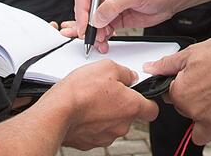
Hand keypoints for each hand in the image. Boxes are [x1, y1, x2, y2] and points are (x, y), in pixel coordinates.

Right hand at [39, 60, 158, 149]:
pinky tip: (83, 111)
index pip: (152, 110)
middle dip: (121, 104)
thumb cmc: (81, 91)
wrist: (57, 111)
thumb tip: (129, 77)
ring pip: (112, 123)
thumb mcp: (108, 67)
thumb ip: (125, 73)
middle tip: (106, 92)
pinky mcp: (91, 142)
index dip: (147, 101)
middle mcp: (122, 125)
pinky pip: (97, 131)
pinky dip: (92, 122)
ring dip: (106, 113)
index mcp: (132, 107)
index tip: (140, 95)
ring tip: (91, 100)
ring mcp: (106, 136)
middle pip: (129, 115)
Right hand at [65, 0, 179, 52]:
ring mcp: (111, 6)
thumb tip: (97, 18)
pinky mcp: (117, 18)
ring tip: (100, 41)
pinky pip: (103, 29)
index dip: (82, 10)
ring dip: (95, 33)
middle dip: (87, 24)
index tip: (85, 24)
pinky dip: (102, 37)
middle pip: (87, 9)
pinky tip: (104, 42)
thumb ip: (113, 5)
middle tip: (90, 36)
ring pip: (94, 22)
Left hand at [145, 32, 210, 144]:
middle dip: (192, 100)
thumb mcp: (191, 53)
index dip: (180, 85)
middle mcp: (193, 110)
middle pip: (184, 110)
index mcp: (180, 93)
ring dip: (202, 119)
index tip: (193, 79)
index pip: (170, 96)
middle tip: (207, 84)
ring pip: (198, 130)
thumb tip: (150, 68)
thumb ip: (167, 65)